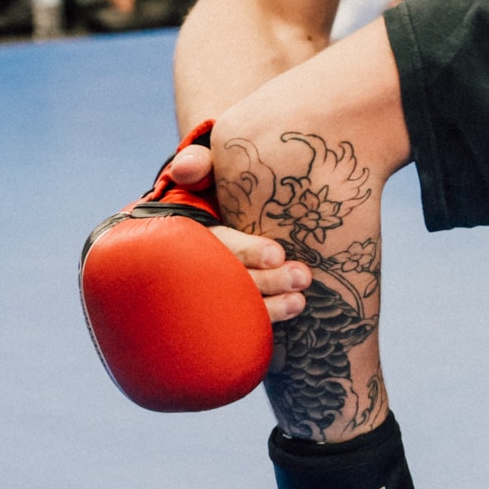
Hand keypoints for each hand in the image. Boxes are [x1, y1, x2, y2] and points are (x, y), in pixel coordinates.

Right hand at [81, 120, 274, 410]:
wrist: (197, 207)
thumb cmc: (204, 189)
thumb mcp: (199, 172)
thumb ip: (196, 163)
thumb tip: (188, 166)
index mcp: (186, 236)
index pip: (217, 245)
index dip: (247, 251)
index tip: (277, 254)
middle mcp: (192, 266)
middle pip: (228, 280)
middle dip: (266, 283)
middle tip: (302, 279)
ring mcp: (203, 288)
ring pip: (234, 304)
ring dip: (269, 306)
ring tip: (300, 301)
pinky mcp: (218, 304)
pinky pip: (235, 322)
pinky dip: (259, 326)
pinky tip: (288, 325)